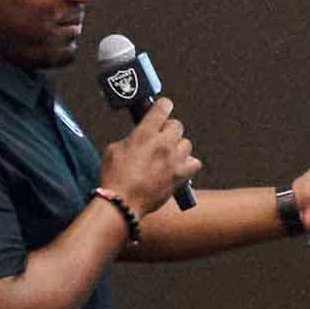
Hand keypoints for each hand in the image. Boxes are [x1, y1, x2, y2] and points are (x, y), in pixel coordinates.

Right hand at [99, 98, 204, 221]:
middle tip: (160, 136)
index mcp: (145, 133)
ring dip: (177, 146)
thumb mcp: (114, 149)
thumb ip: (131, 138)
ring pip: (186, 143)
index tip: (162, 107)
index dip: (163, 106)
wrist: (122, 203)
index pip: (163, 107)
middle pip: (177, 125)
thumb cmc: (114, 177)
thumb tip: (140, 136)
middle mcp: (163, 144)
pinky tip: (177, 166)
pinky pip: (195, 163)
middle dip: (168, 129)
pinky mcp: (181, 176)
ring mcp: (174, 160)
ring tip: (167, 155)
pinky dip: (188, 163)